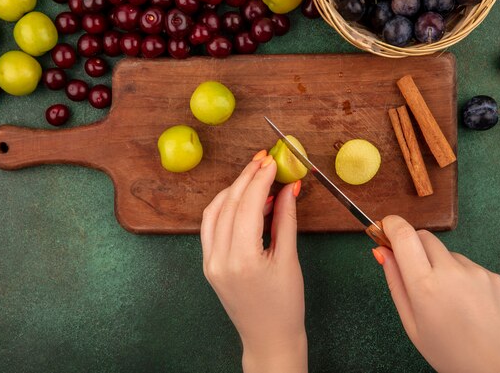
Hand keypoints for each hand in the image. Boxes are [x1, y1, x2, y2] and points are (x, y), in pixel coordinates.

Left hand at [200, 151, 306, 372]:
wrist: (268, 338)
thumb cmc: (285, 305)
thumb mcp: (290, 260)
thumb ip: (286, 220)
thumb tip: (288, 187)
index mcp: (243, 259)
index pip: (247, 206)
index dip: (260, 179)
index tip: (272, 161)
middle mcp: (219, 258)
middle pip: (229, 204)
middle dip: (247, 178)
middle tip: (264, 161)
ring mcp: (210, 262)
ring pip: (214, 211)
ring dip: (234, 190)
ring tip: (256, 177)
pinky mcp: (208, 264)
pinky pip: (211, 226)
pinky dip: (224, 207)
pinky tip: (242, 199)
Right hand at [374, 215, 499, 372]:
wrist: (497, 368)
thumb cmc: (448, 351)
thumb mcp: (410, 322)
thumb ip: (395, 282)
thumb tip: (381, 250)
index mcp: (425, 286)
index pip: (404, 235)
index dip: (392, 225)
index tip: (385, 228)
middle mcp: (451, 272)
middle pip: (424, 237)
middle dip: (413, 246)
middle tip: (414, 271)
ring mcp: (476, 272)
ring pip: (448, 254)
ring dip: (440, 265)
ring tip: (448, 299)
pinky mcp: (495, 276)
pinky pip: (470, 266)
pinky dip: (462, 277)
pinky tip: (467, 303)